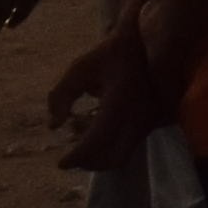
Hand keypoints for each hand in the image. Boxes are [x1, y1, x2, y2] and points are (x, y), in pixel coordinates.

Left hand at [47, 21, 165, 171]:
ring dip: (100, 158)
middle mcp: (137, 118)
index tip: (60, 162)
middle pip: (112, 159)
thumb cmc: (113, 53)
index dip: (77, 157)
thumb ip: (61, 94)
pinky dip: (111, 149)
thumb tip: (53, 125)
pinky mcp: (153, 123)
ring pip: (122, 156)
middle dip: (89, 164)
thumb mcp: (81, 67)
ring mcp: (148, 122)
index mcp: (119, 103)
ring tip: (82, 147)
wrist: (153, 44)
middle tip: (71, 160)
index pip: (96, 142)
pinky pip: (129, 146)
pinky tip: (97, 135)